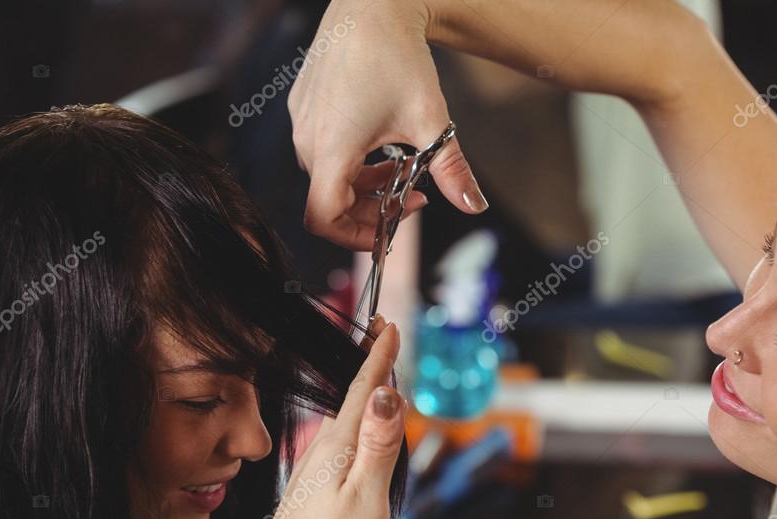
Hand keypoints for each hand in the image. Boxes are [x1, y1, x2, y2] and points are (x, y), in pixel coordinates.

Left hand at [236, 319, 404, 518]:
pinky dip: (350, 428)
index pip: (361, 391)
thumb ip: (378, 445)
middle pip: (350, 400)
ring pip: (341, 423)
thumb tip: (388, 394)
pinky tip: (351, 439)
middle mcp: (319, 454)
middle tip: (380, 334)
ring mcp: (311, 474)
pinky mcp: (309, 493)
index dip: (378, 357)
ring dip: (359, 397)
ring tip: (374, 380)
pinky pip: (334, 446)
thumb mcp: (365, 498)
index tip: (386, 325)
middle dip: (368, 365)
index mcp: (336, 449)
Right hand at [288, 0, 488, 250]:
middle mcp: (307, 139)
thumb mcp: (431, 121)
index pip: (322, 219)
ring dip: (365, 183)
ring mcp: (302, 122)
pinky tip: (382, 141)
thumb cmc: (397, 58)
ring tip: (401, 166)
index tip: (388, 228)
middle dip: (371, 207)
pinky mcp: (303, 106)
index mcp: (333, 149)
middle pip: (330, 200)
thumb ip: (451, 170)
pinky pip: (321, 150)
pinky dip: (352, 160)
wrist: (373, 3)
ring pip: (328, 176)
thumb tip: (474, 206)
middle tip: (411, 196)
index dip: (353, 237)